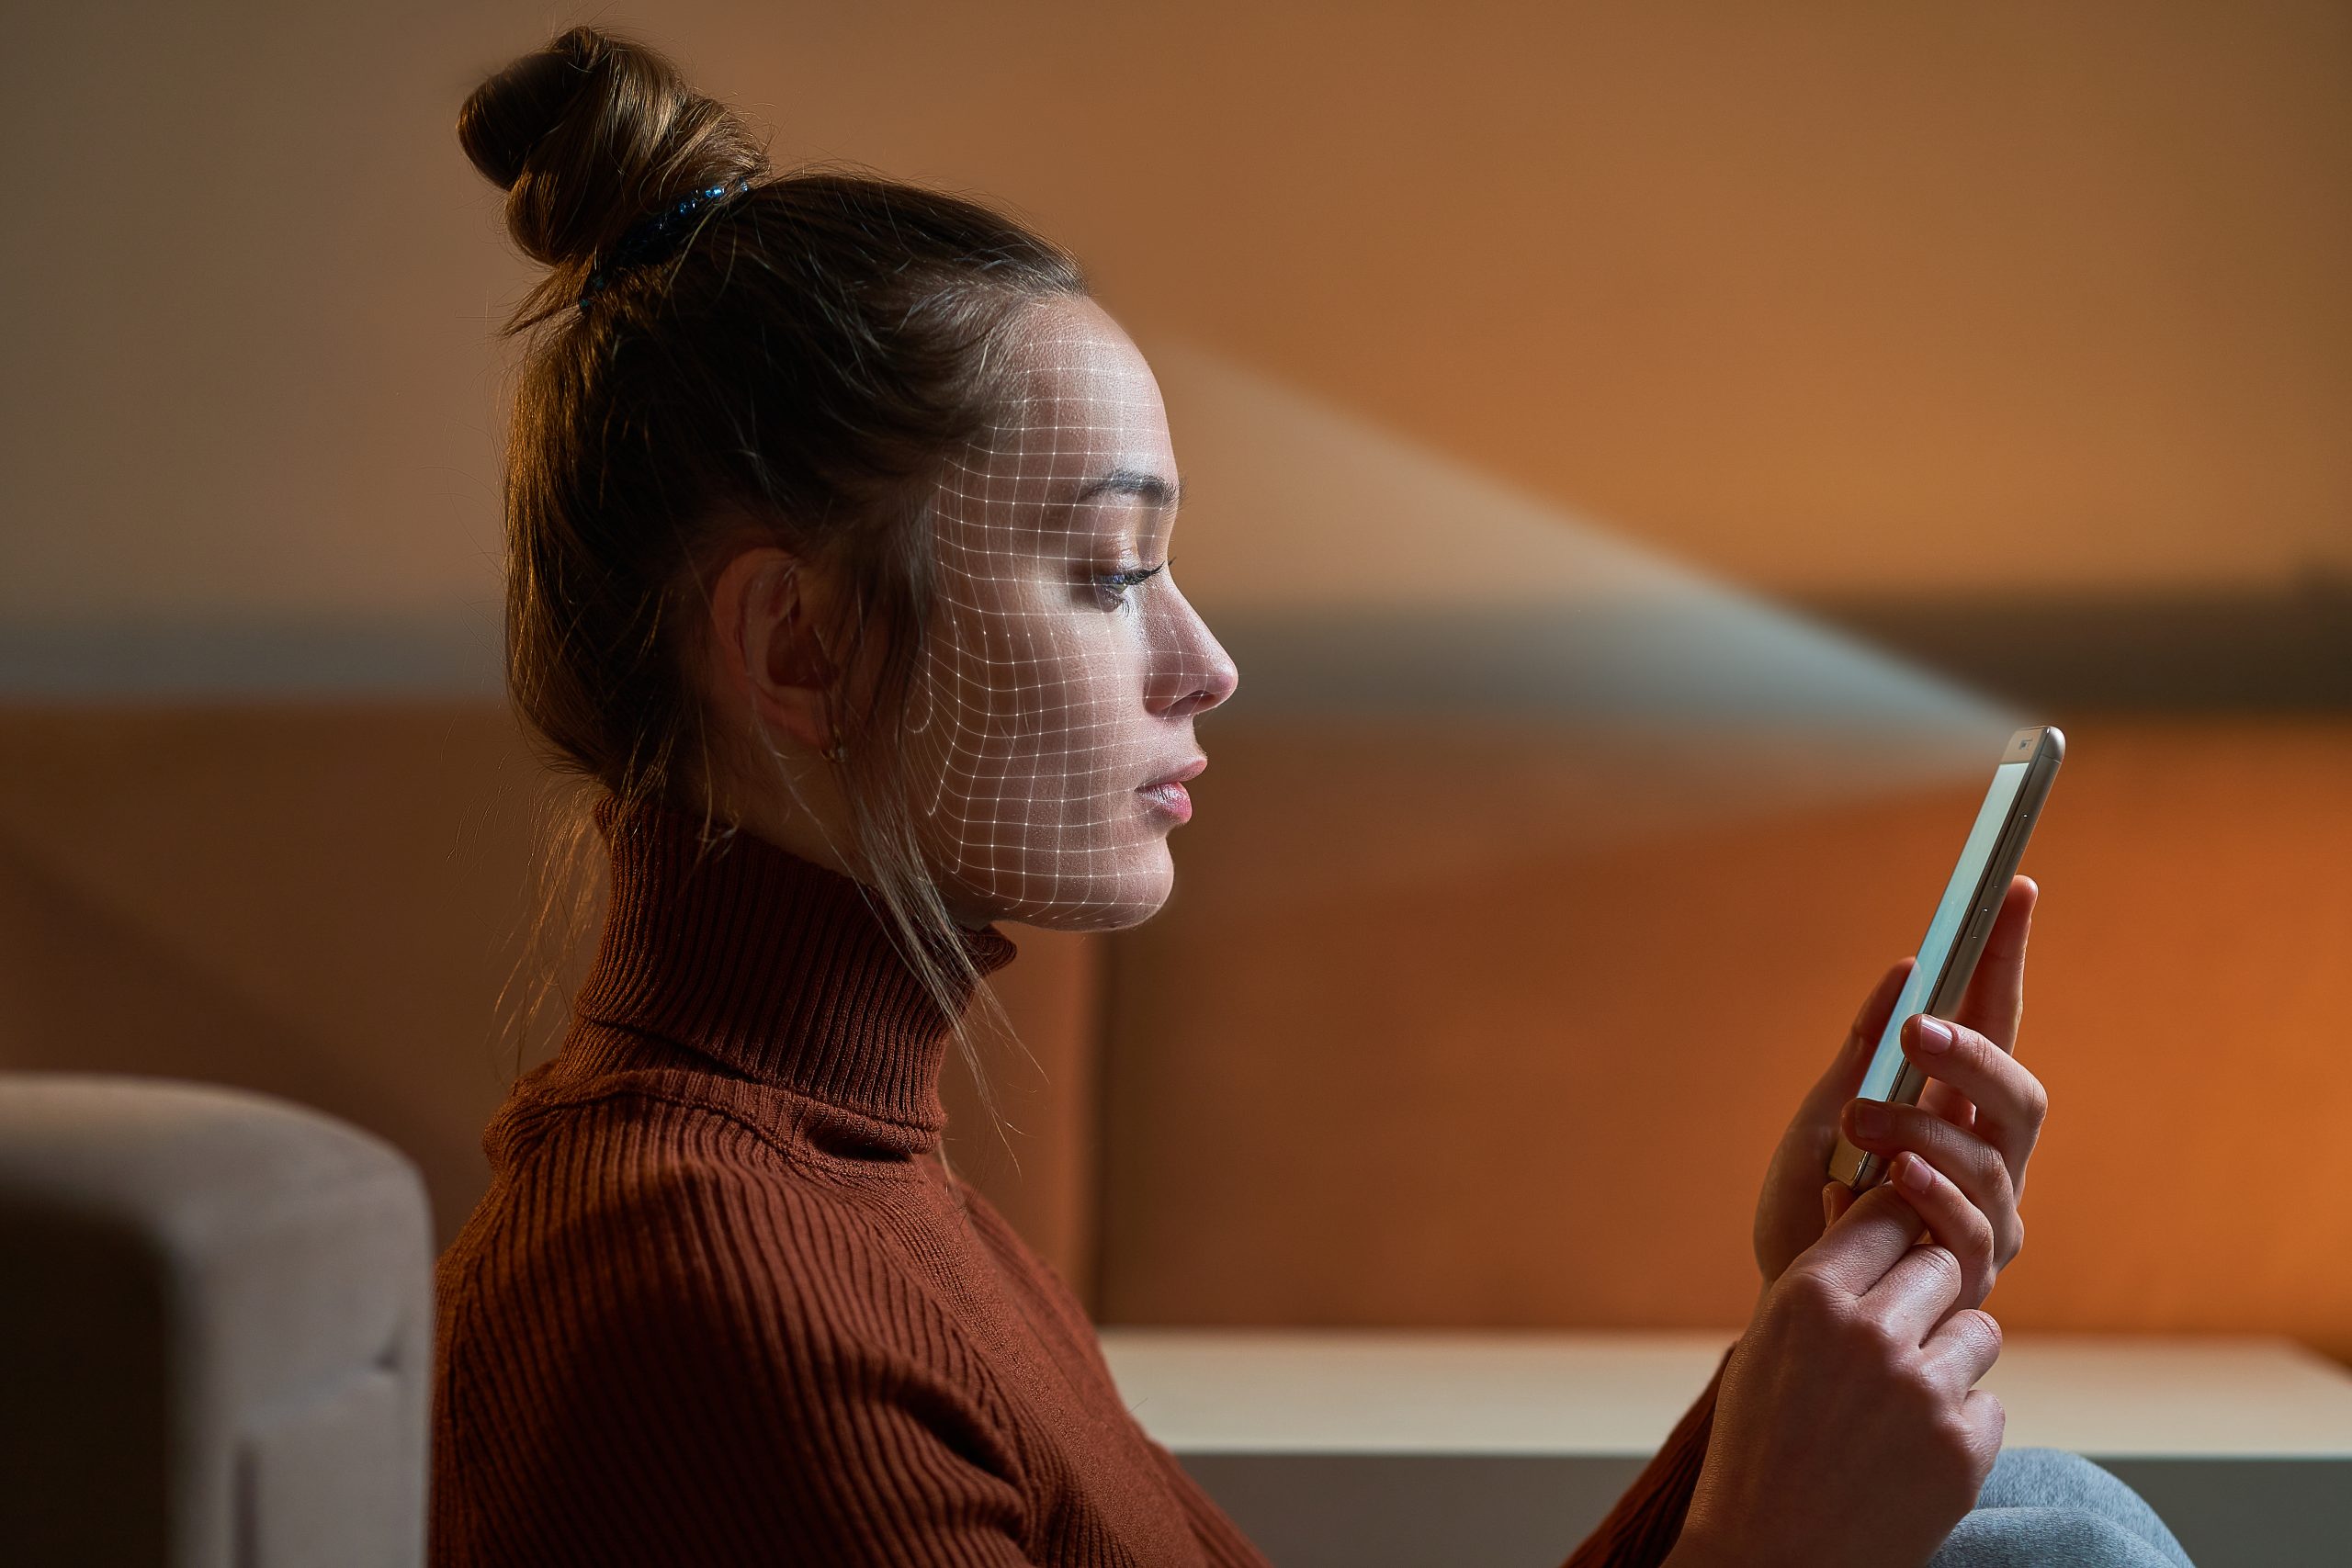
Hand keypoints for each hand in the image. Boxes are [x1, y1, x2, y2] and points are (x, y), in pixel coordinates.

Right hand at [1674, 1175, 2008, 1567]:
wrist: (1772, 1559)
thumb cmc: (1759, 1446)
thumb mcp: (1769, 1345)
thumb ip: (1823, 1276)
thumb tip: (1856, 1192)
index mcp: (1808, 1296)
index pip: (1886, 1213)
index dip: (1895, 1228)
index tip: (1894, 1246)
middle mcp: (1869, 1333)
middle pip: (1942, 1265)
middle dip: (1926, 1295)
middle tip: (1895, 1337)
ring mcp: (1922, 1392)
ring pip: (1979, 1332)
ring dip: (1953, 1356)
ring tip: (1904, 1399)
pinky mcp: (1963, 1450)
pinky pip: (1989, 1404)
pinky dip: (1960, 1424)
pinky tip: (1911, 1451)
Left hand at [1754, 876, 2045, 1305]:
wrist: (1790, 1310)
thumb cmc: (1807, 1214)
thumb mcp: (1819, 1120)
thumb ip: (1861, 1056)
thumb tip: (1908, 970)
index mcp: (1954, 1111)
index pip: (1994, 1022)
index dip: (2005, 958)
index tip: (2010, 889)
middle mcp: (1987, 1160)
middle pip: (2017, 1093)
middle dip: (1972, 1055)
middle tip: (1914, 1030)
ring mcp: (1987, 1217)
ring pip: (1990, 1155)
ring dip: (1922, 1127)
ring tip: (1858, 1123)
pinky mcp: (1969, 1274)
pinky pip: (1970, 1226)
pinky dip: (1932, 1191)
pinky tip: (1896, 1174)